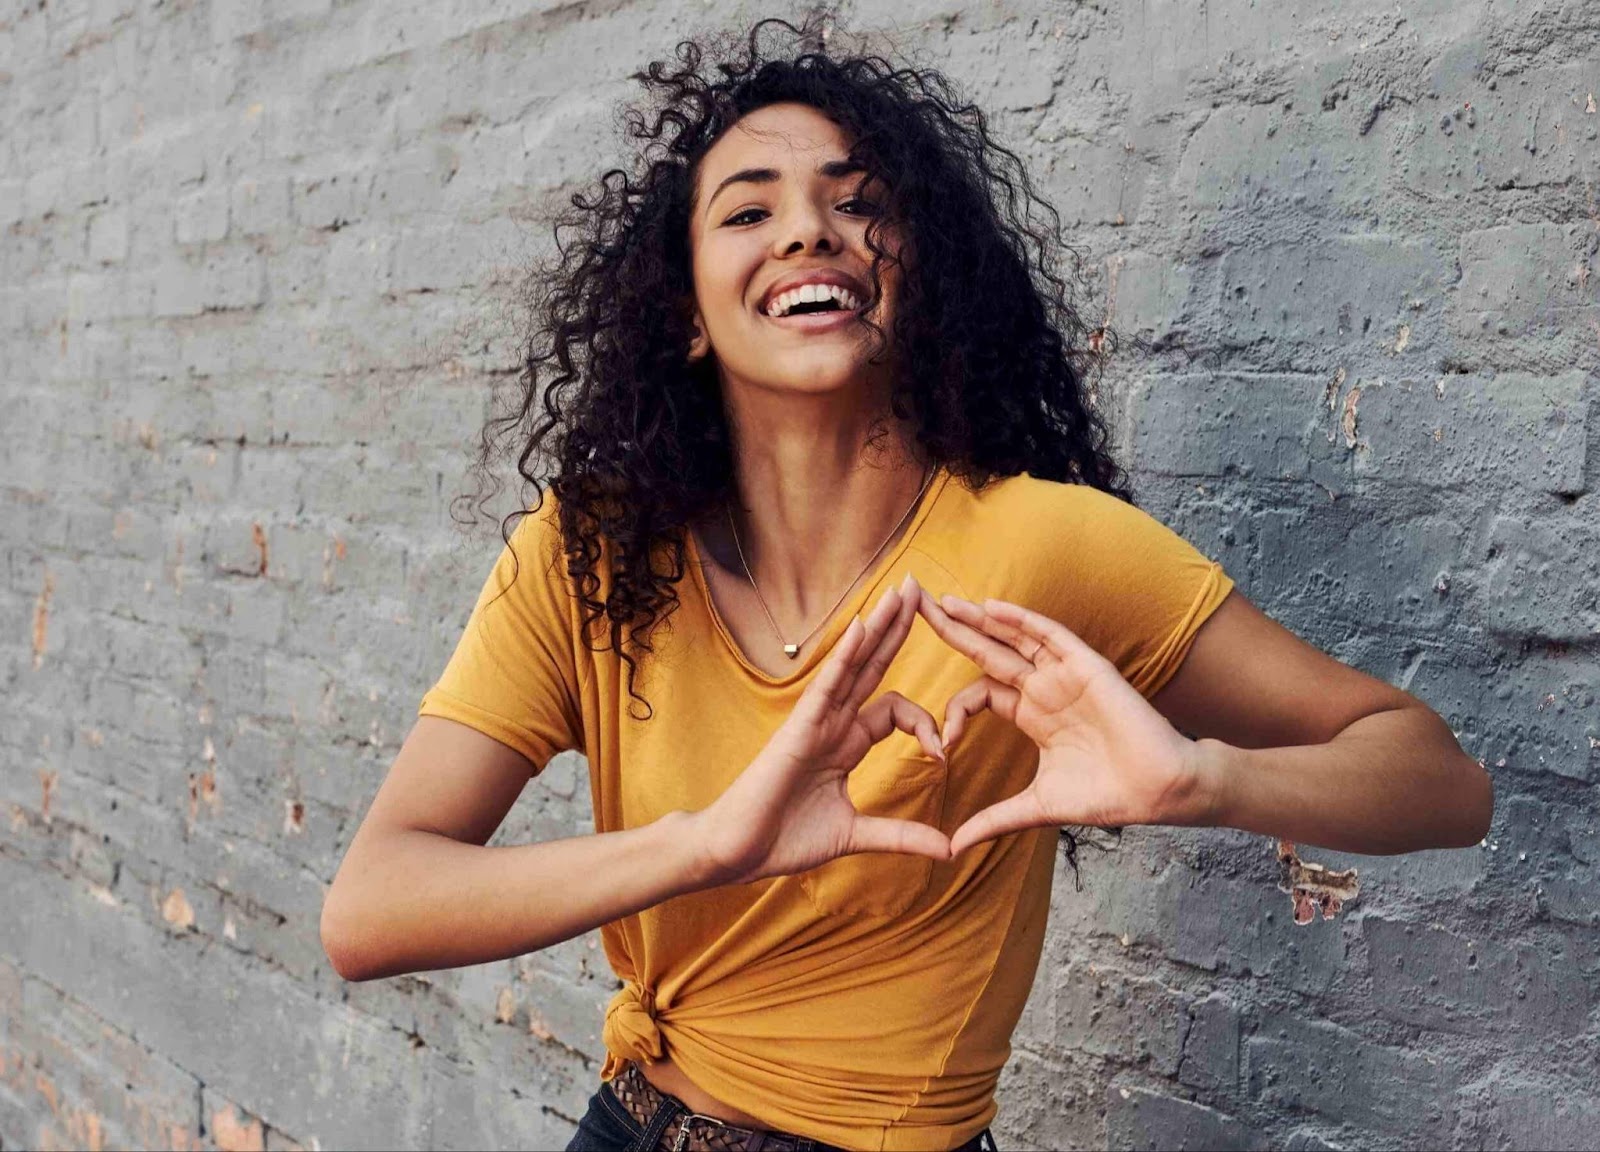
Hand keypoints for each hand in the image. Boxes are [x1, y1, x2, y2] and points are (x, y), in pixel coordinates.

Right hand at [693, 573, 952, 887]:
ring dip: (881, 626)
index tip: (942, 756)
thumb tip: (948, 849)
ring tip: (905, 590)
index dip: (926, 724)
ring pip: (855, 663)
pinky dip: (845, 655)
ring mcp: (816, 721)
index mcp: (846, 744)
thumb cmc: (784, 840)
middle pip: (874, 665)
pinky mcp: (799, 727)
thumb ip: (900, 836)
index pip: (896, 710)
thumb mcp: (855, 835)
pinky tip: (863, 625)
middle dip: (899, 628)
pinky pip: (828, 684)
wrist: (737, 852)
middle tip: (923, 589)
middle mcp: (833, 723)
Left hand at [917, 591, 1207, 854]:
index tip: (939, 744)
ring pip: (1013, 636)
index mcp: (1031, 715)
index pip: (979, 694)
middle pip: (987, 651)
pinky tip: (990, 607)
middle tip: (912, 606)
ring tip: (942, 600)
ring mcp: (1064, 674)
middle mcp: (1043, 688)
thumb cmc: (1106, 796)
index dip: (954, 711)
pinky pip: (1049, 635)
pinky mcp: (1086, 667)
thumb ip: (993, 820)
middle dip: (951, 630)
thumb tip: (951, 848)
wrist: (1157, 791)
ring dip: (978, 618)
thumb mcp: (1036, 807)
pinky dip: (1020, 620)